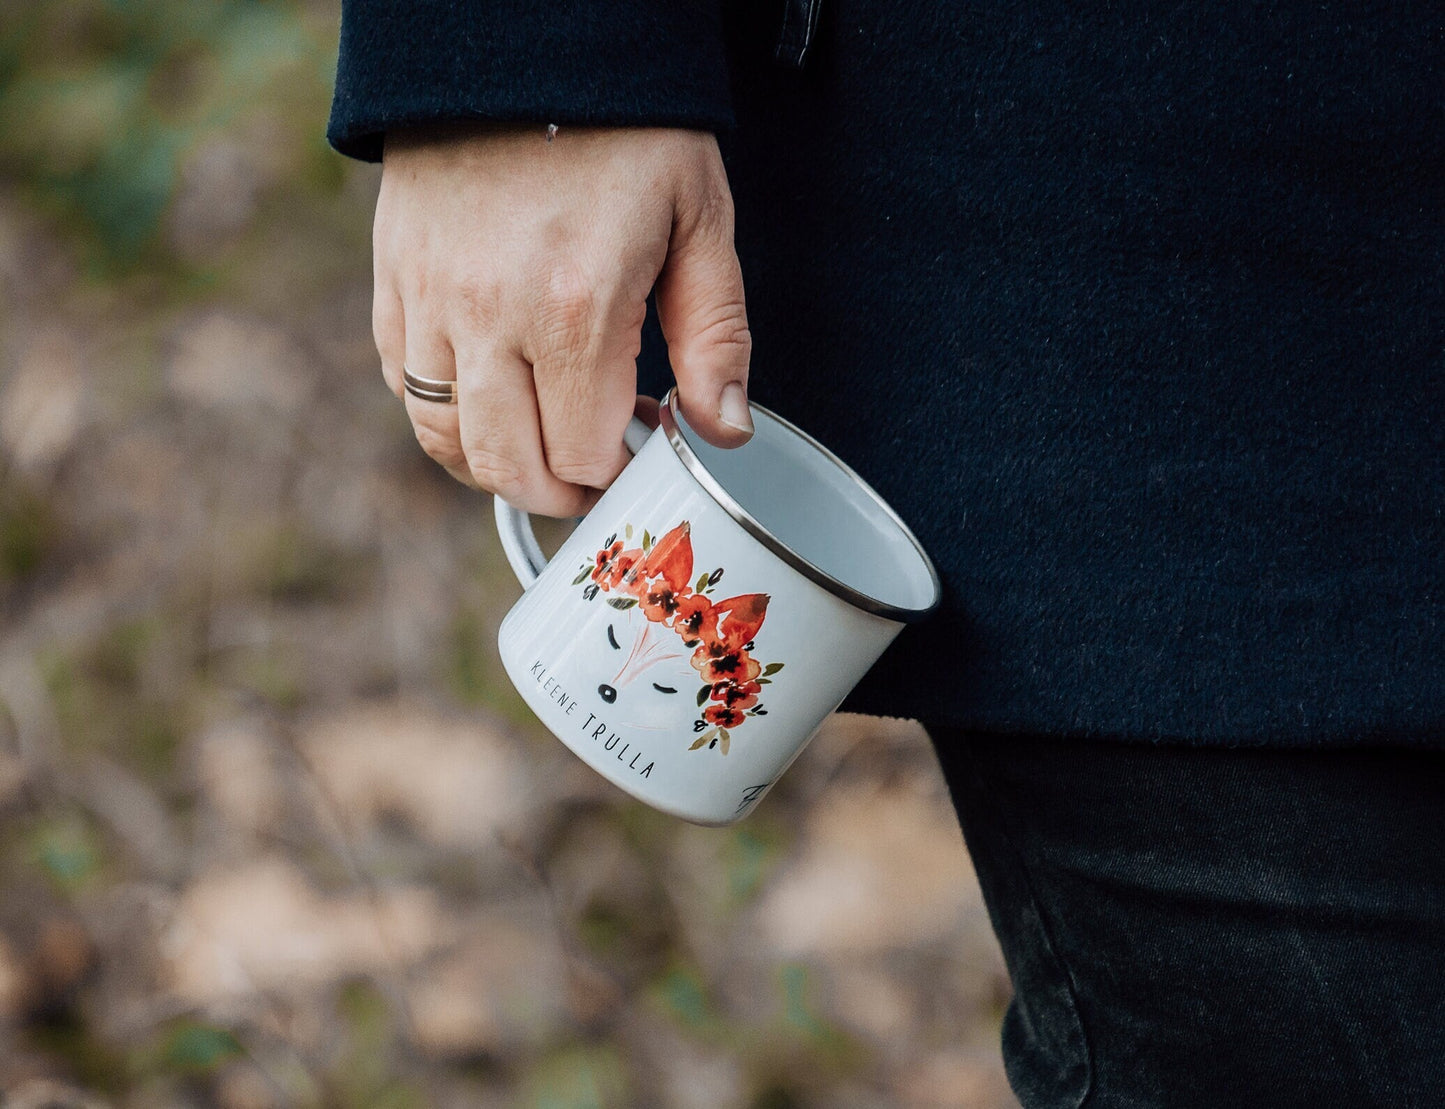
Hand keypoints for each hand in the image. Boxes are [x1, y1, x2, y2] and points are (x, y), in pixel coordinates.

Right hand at [372, 123, 752, 515]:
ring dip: (499, 468)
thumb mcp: (699, 221)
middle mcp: (490, 317)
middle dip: (562, 493)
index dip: (619, 472)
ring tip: (542, 449)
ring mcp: (430, 302)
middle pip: (511, 468)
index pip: (584, 455)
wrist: (525, 42)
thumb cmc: (626, 130)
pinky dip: (447, 418)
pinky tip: (492, 401)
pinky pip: (407, 387)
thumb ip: (715, 337)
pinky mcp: (393, 281)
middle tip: (595, 474)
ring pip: (447, 442)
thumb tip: (725, 432)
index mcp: (576, 309)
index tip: (641, 447)